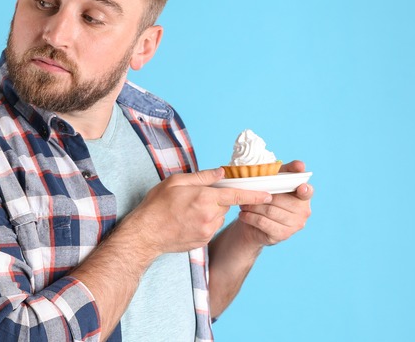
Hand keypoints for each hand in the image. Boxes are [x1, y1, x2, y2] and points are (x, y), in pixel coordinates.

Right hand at [124, 167, 272, 255]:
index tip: (268, 194)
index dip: (254, 194)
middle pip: (225, 204)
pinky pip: (211, 227)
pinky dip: (205, 222)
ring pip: (218, 216)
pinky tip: (188, 220)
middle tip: (197, 197)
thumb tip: (220, 173)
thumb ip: (201, 177)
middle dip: (217, 199)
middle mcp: (210, 216)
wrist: (146, 235)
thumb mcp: (176, 182)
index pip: (236, 195)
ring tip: (188, 210)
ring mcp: (207, 231)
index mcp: (204, 198)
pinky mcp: (203, 241)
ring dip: (211, 211)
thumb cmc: (157, 205)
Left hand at [237, 160, 313, 245]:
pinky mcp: (283, 235)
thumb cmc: (267, 197)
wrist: (255, 224)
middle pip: (279, 200)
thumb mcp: (275, 180)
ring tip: (243, 203)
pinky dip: (250, 217)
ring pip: (270, 211)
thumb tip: (300, 165)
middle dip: (260, 196)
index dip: (304, 190)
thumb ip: (287, 170)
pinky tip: (243, 214)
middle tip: (246, 194)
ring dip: (252, 206)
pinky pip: (263, 223)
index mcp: (304, 196)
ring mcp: (295, 225)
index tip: (301, 187)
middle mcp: (304, 211)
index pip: (307, 191)